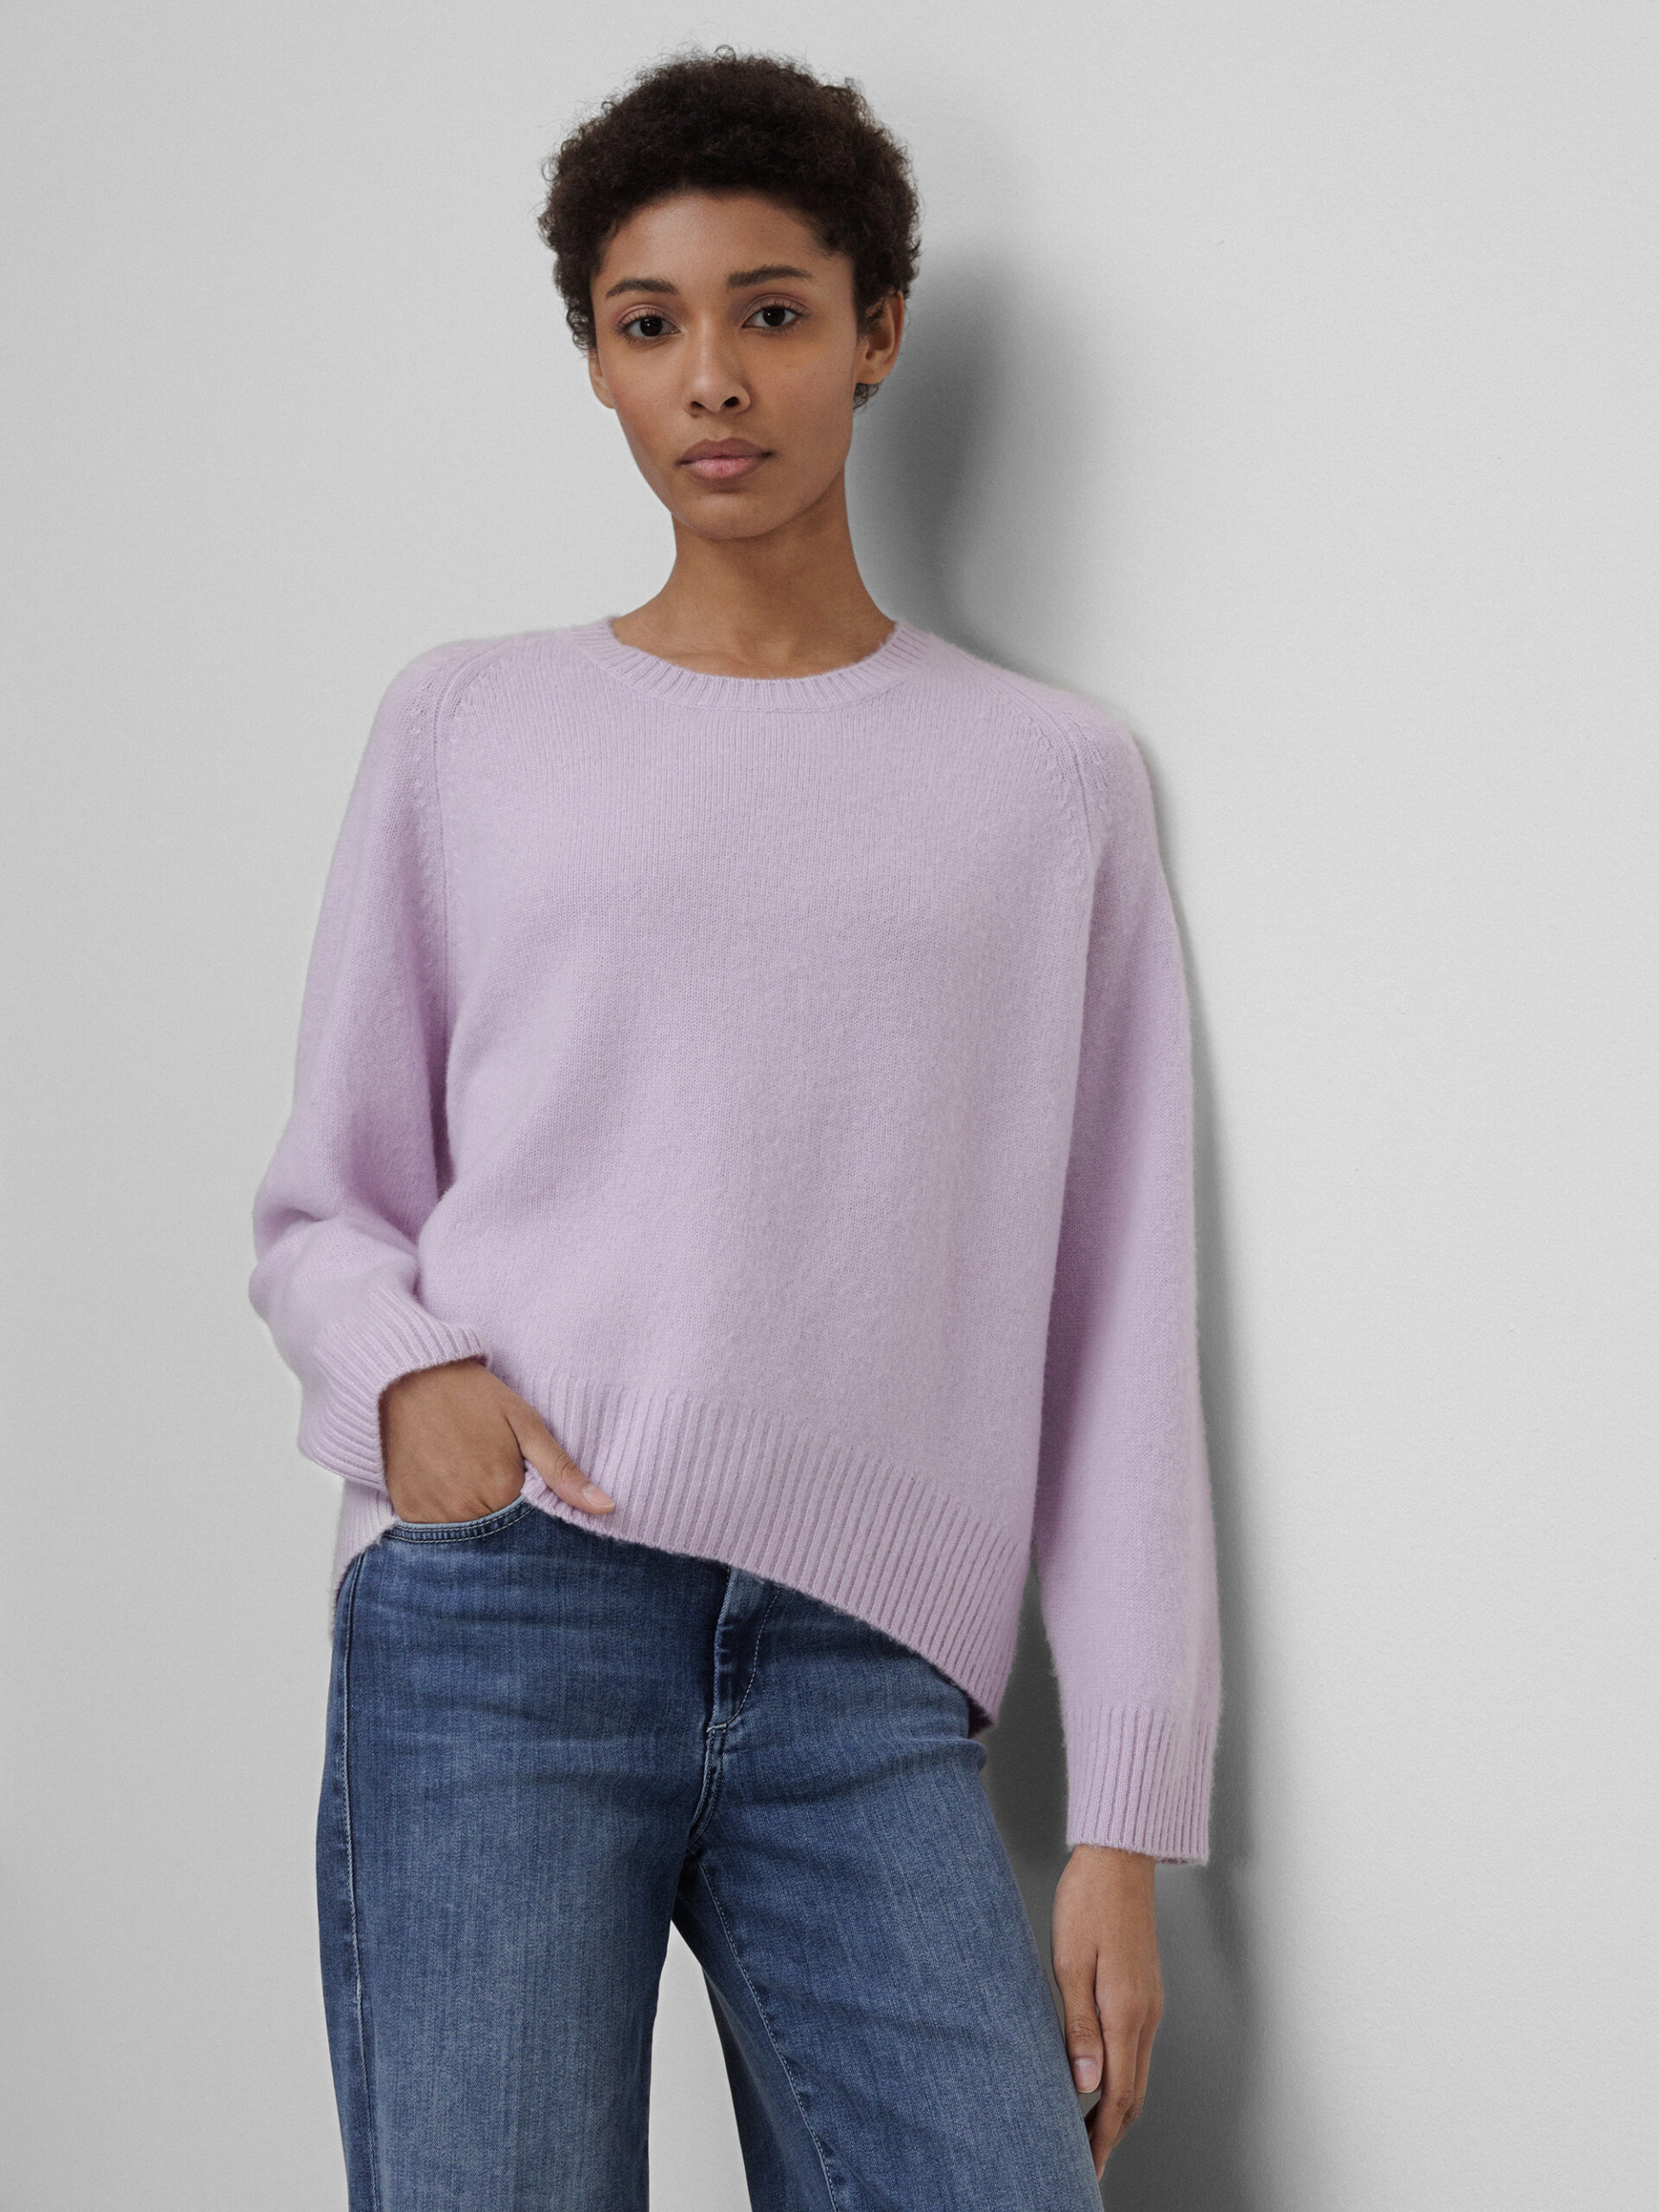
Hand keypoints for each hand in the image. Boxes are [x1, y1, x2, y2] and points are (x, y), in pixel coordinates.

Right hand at [378, 1356, 614, 1524]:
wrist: (409, 1377)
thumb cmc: (473, 1396)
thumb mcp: (526, 1424)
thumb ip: (563, 1471)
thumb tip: (606, 1507)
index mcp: (502, 1491)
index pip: (534, 1530)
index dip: (538, 1517)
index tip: (534, 1500)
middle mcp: (466, 1511)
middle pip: (500, 1540)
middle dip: (508, 1525)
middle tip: (498, 1484)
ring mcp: (433, 1515)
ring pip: (468, 1540)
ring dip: (477, 1525)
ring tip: (473, 1484)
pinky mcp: (407, 1511)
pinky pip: (433, 1535)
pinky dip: (446, 1521)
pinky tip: (450, 1491)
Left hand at [1051, 1843, 1162, 2177]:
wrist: (1119, 1859)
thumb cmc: (1088, 1902)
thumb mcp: (1069, 1962)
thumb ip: (1078, 2026)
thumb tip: (1086, 2085)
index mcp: (1125, 2011)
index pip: (1119, 2094)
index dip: (1103, 2136)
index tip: (1086, 2166)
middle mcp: (1145, 2014)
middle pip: (1135, 2093)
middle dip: (1112, 2133)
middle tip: (1086, 2164)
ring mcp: (1150, 2003)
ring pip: (1138, 2073)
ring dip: (1118, 2108)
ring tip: (1091, 2133)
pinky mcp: (1145, 1991)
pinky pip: (1138, 2049)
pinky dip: (1123, 2078)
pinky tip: (1103, 2082)